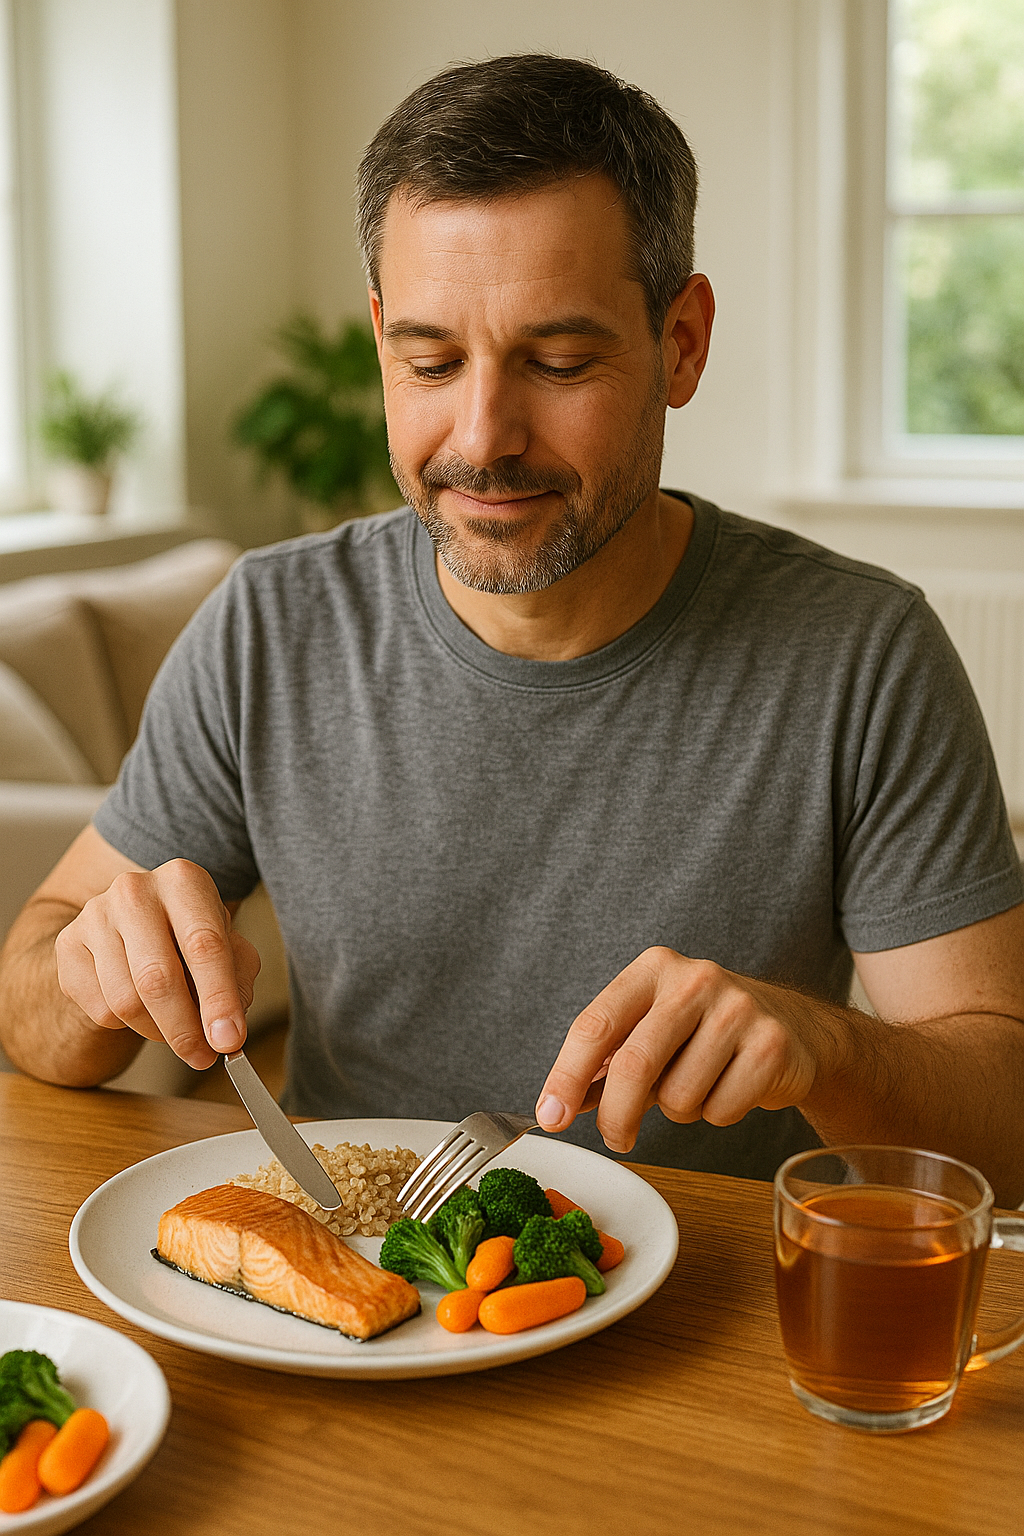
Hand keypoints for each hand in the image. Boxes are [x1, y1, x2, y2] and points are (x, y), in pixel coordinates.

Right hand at [54, 859, 260, 1069]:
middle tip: (203, 1057)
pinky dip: (127, 1025)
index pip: (204, 945)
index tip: (229, 1040)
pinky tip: (141, 1006)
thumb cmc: (185, 935)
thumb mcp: (226, 943)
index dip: (218, 999)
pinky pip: (100, 1010)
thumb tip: (227, 1028)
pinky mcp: (67, 945)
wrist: (126, 924)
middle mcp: (135, 891)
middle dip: (184, 1029)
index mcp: (183, 881)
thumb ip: (237, 978)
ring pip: (125, 1001)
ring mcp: (95, 916)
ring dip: (157, 1031)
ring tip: (175, 1027)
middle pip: (157, 978)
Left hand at [534, 947, 827, 1153]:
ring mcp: (737, 1010)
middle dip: (616, 1116)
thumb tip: (557, 1104)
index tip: (550, 1116)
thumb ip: (606, 1062)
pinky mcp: (771, 1044)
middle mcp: (694, 980)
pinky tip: (731, 1087)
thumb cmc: (705, 1031)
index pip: (595, 1025)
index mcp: (653, 969)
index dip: (566, 1076)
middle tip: (617, 1139)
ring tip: (699, 1084)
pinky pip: (720, 1110)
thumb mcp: (651, 1028)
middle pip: (634, 1065)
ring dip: (680, 1110)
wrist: (794, 1027)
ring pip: (679, 1096)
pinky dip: (717, 1114)